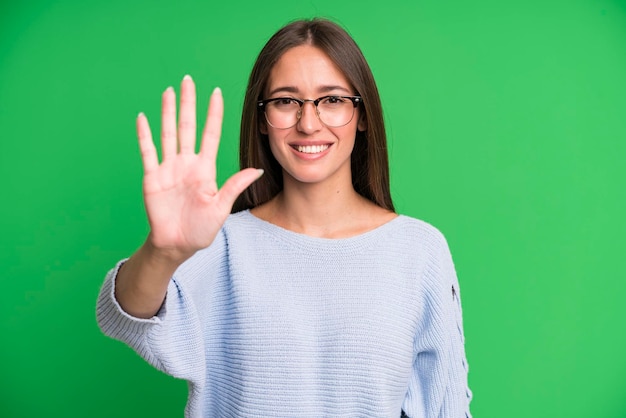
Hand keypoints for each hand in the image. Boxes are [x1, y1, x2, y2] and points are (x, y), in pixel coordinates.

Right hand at [137, 75, 261, 260]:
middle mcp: (187, 163)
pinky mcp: (152, 177)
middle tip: (188, 80)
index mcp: (205, 169)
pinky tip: (143, 117)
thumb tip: (257, 170)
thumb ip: (235, 186)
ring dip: (167, 112)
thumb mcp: (221, 207)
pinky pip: (148, 152)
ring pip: (168, 133)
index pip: (210, 134)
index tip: (217, 92)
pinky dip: (145, 135)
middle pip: (188, 126)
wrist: (176, 245)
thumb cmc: (201, 229)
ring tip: (168, 91)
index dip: (213, 114)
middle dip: (188, 103)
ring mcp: (169, 168)